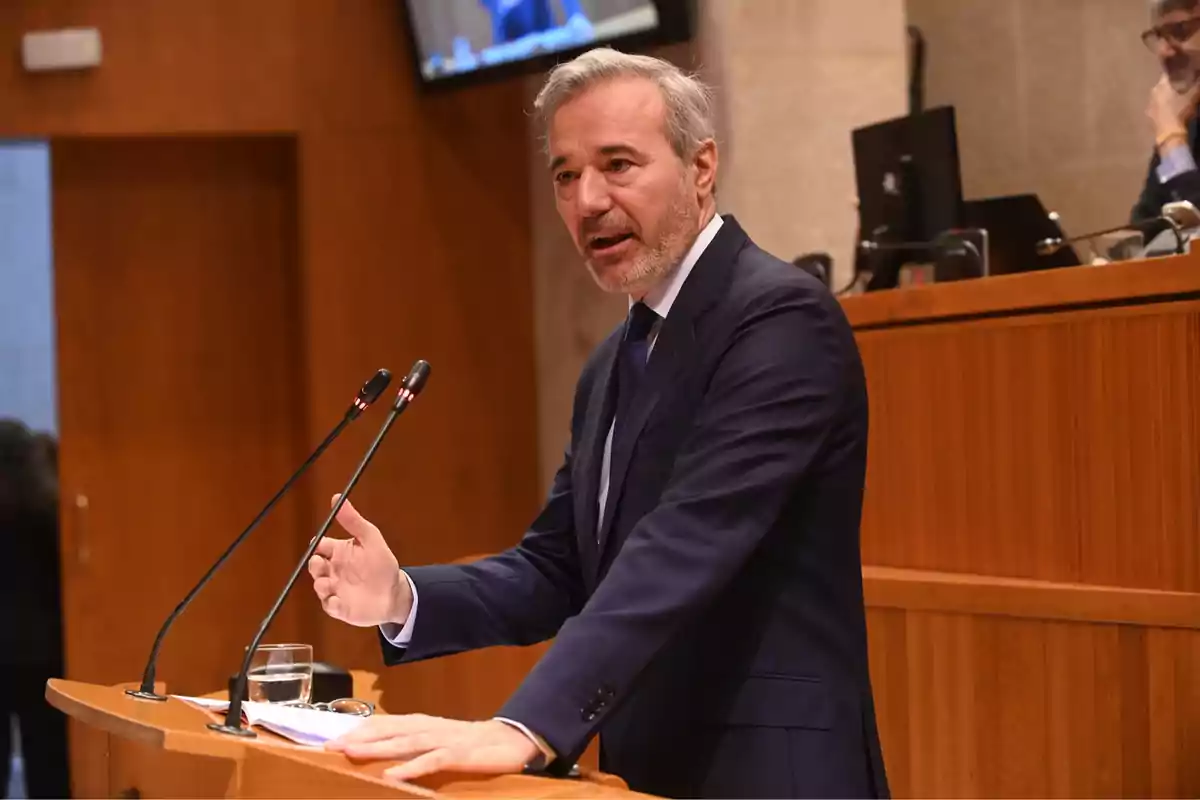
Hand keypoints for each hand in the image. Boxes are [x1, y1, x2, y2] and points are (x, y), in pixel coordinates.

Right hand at [307, 495, 411, 626]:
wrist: (396, 593)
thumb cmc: (382, 565)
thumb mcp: (371, 539)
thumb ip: (353, 521)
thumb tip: (337, 497)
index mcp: (339, 553)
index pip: (319, 547)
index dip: (316, 546)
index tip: (319, 546)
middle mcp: (333, 571)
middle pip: (315, 566)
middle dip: (314, 565)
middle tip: (320, 565)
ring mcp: (335, 590)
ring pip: (319, 587)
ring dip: (321, 585)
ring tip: (327, 584)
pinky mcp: (340, 608)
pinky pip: (330, 607)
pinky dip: (331, 604)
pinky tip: (337, 601)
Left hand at [326, 715, 539, 782]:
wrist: (510, 740)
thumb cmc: (470, 744)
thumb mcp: (438, 742)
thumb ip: (413, 745)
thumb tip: (384, 754)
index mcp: (422, 724)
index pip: (385, 723)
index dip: (359, 730)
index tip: (332, 738)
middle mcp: (429, 727)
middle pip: (389, 730)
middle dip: (359, 737)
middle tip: (331, 745)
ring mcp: (444, 739)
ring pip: (405, 742)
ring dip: (377, 747)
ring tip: (352, 752)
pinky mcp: (459, 754)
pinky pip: (432, 760)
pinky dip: (412, 767)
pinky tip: (393, 775)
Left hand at [1149, 74, 1199, 139]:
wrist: (1169, 134)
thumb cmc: (1181, 111)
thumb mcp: (1193, 96)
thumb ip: (1197, 84)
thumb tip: (1199, 75)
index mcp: (1161, 85)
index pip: (1168, 73)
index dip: (1176, 72)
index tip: (1184, 72)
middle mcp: (1152, 92)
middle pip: (1162, 85)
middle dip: (1172, 84)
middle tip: (1182, 85)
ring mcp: (1149, 104)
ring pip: (1159, 95)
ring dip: (1166, 95)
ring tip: (1177, 97)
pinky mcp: (1149, 116)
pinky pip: (1157, 106)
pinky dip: (1163, 105)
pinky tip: (1170, 108)